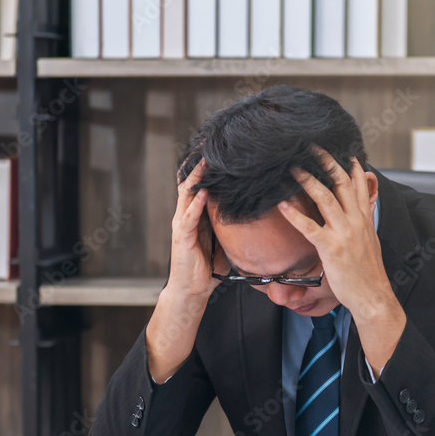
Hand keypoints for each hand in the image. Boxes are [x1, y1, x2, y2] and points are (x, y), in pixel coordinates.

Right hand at [167, 158, 224, 300]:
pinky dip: (195, 205)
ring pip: (186, 195)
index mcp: (195, 215)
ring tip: (205, 161)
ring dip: (197, 178)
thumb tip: (254, 215)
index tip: (218, 151)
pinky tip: (203, 193)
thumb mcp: (222, 241)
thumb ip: (231, 227)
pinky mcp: (181, 238)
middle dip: (199, 164)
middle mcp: (185, 216)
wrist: (191, 290)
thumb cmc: (206, 267)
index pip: (198, 185)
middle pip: (190, 183)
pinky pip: (188, 218)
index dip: (205, 168)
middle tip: (209, 145)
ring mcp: (181, 226)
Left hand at [278, 146, 397, 322]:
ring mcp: (344, 233)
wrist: (373, 296)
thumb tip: (358, 215)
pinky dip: (295, 215)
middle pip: (341, 182)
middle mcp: (356, 221)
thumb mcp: (369, 243)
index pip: (359, 184)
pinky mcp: (331, 248)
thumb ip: (362, 225)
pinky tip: (283, 205)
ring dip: (307, 180)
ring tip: (293, 168)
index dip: (351, 165)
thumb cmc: (368, 274)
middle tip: (312, 147)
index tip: (342, 150)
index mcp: (365, 219)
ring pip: (325, 198)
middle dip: (326, 162)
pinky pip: (310, 227)